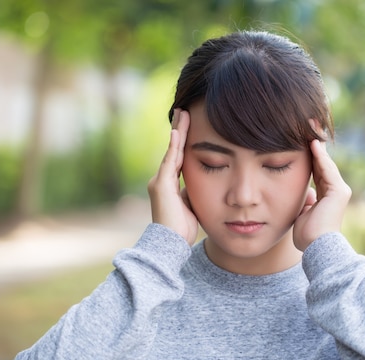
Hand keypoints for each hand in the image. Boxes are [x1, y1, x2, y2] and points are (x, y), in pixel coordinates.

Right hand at [147, 109, 198, 244]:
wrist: (170, 244)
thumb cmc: (182, 229)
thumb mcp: (191, 205)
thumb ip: (193, 192)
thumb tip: (204, 184)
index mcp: (170, 184)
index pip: (179, 157)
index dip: (184, 142)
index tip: (188, 125)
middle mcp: (162, 180)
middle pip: (173, 149)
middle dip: (180, 130)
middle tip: (185, 110)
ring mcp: (160, 181)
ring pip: (172, 150)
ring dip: (178, 131)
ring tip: (183, 113)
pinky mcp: (162, 185)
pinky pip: (170, 161)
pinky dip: (174, 146)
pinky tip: (178, 131)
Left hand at [293, 122, 351, 250]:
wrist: (318, 248)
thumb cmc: (308, 237)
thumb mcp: (302, 214)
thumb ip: (305, 201)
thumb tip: (306, 193)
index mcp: (326, 196)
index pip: (316, 171)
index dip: (309, 157)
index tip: (300, 141)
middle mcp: (335, 191)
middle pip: (322, 163)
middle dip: (314, 145)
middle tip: (307, 126)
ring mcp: (339, 191)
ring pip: (325, 164)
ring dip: (317, 146)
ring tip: (309, 128)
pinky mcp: (339, 192)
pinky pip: (327, 170)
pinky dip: (319, 157)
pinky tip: (312, 143)